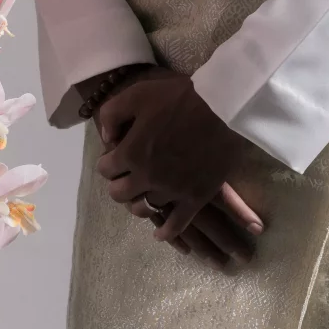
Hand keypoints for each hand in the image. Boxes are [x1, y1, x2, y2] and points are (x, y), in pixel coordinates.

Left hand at [94, 68, 265, 257]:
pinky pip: (176, 225)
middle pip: (120, 194)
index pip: (105, 170)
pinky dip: (166, 233)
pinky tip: (160, 234)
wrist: (224, 106)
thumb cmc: (180, 97)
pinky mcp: (196, 198)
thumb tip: (106, 138)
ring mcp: (172, 190)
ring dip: (139, 202)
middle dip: (119, 184)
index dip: (107, 162)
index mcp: (131, 153)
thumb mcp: (138, 94)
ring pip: (145, 209)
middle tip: (127, 176)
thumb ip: (113, 114)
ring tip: (144, 194)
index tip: (115, 158)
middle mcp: (147, 177)